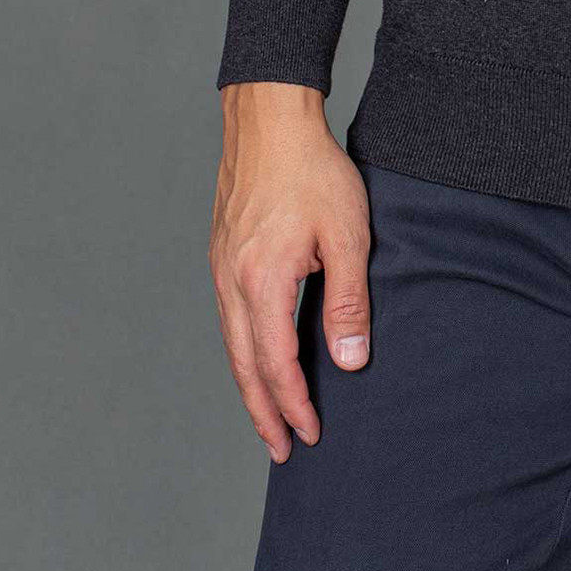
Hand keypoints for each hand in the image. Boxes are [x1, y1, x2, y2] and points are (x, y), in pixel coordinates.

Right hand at [210, 83, 373, 461]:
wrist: (269, 119)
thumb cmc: (312, 170)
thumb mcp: (346, 234)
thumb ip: (348, 302)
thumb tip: (350, 363)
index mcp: (261, 281)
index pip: (275, 364)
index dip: (294, 404)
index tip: (311, 433)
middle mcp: (231, 282)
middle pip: (244, 366)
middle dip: (263, 413)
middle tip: (281, 450)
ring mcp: (221, 268)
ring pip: (232, 344)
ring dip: (250, 385)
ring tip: (268, 416)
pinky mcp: (220, 254)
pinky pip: (229, 318)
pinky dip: (242, 350)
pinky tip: (256, 356)